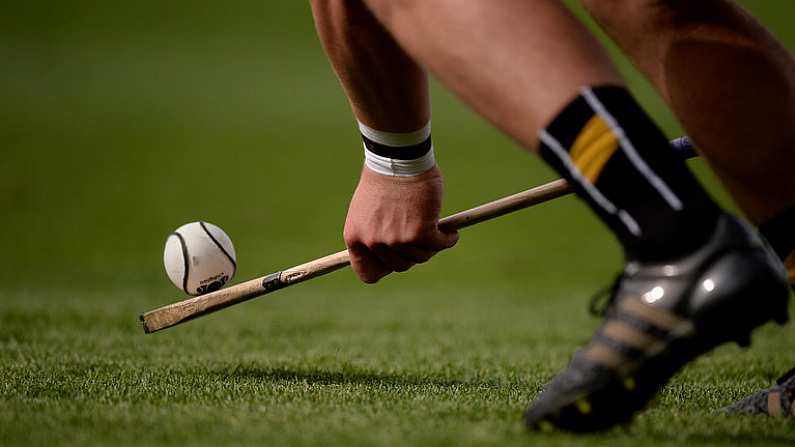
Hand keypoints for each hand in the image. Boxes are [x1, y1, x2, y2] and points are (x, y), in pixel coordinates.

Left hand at [343, 165, 458, 282]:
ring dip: (432, 244)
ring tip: (437, 230)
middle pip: (401, 266)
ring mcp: (396, 240)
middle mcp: (374, 243)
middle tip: (422, 238)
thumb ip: (374, 233)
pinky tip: (451, 231)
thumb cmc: (384, 179)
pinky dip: (448, 239)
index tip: (397, 259)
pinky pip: (440, 244)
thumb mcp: (367, 211)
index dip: (385, 268)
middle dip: (413, 253)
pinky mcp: (420, 233)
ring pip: (422, 256)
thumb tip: (392, 253)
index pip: (367, 274)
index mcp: (356, 238)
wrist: (397, 159)